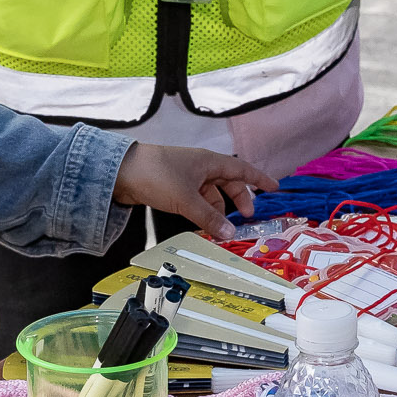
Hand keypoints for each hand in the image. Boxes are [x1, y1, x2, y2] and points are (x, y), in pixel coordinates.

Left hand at [113, 144, 278, 236]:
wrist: (122, 171)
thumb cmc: (157, 175)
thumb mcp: (187, 199)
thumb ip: (209, 218)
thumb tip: (229, 234)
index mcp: (209, 162)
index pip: (242, 170)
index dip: (259, 179)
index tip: (275, 187)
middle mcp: (201, 167)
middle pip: (228, 184)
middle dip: (239, 200)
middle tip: (246, 218)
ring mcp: (187, 177)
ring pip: (211, 194)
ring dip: (217, 211)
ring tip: (219, 229)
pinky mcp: (174, 187)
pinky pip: (197, 200)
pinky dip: (203, 212)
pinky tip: (202, 224)